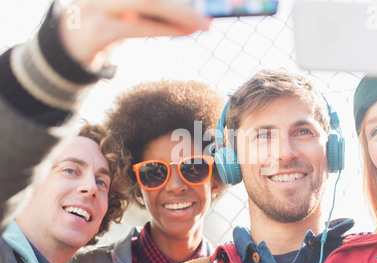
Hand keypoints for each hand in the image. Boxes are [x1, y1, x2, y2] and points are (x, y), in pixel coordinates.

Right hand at [58, 0, 209, 70]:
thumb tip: (191, 6)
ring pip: (149, 1)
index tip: (203, 0)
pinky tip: (185, 32)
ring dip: (181, 12)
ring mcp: (99, 4)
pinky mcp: (99, 29)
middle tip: (214, 8)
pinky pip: (139, 27)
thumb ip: (154, 7)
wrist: (65, 47)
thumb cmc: (106, 22)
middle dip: (185, 0)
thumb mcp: (129, 8)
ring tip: (203, 22)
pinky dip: (165, 29)